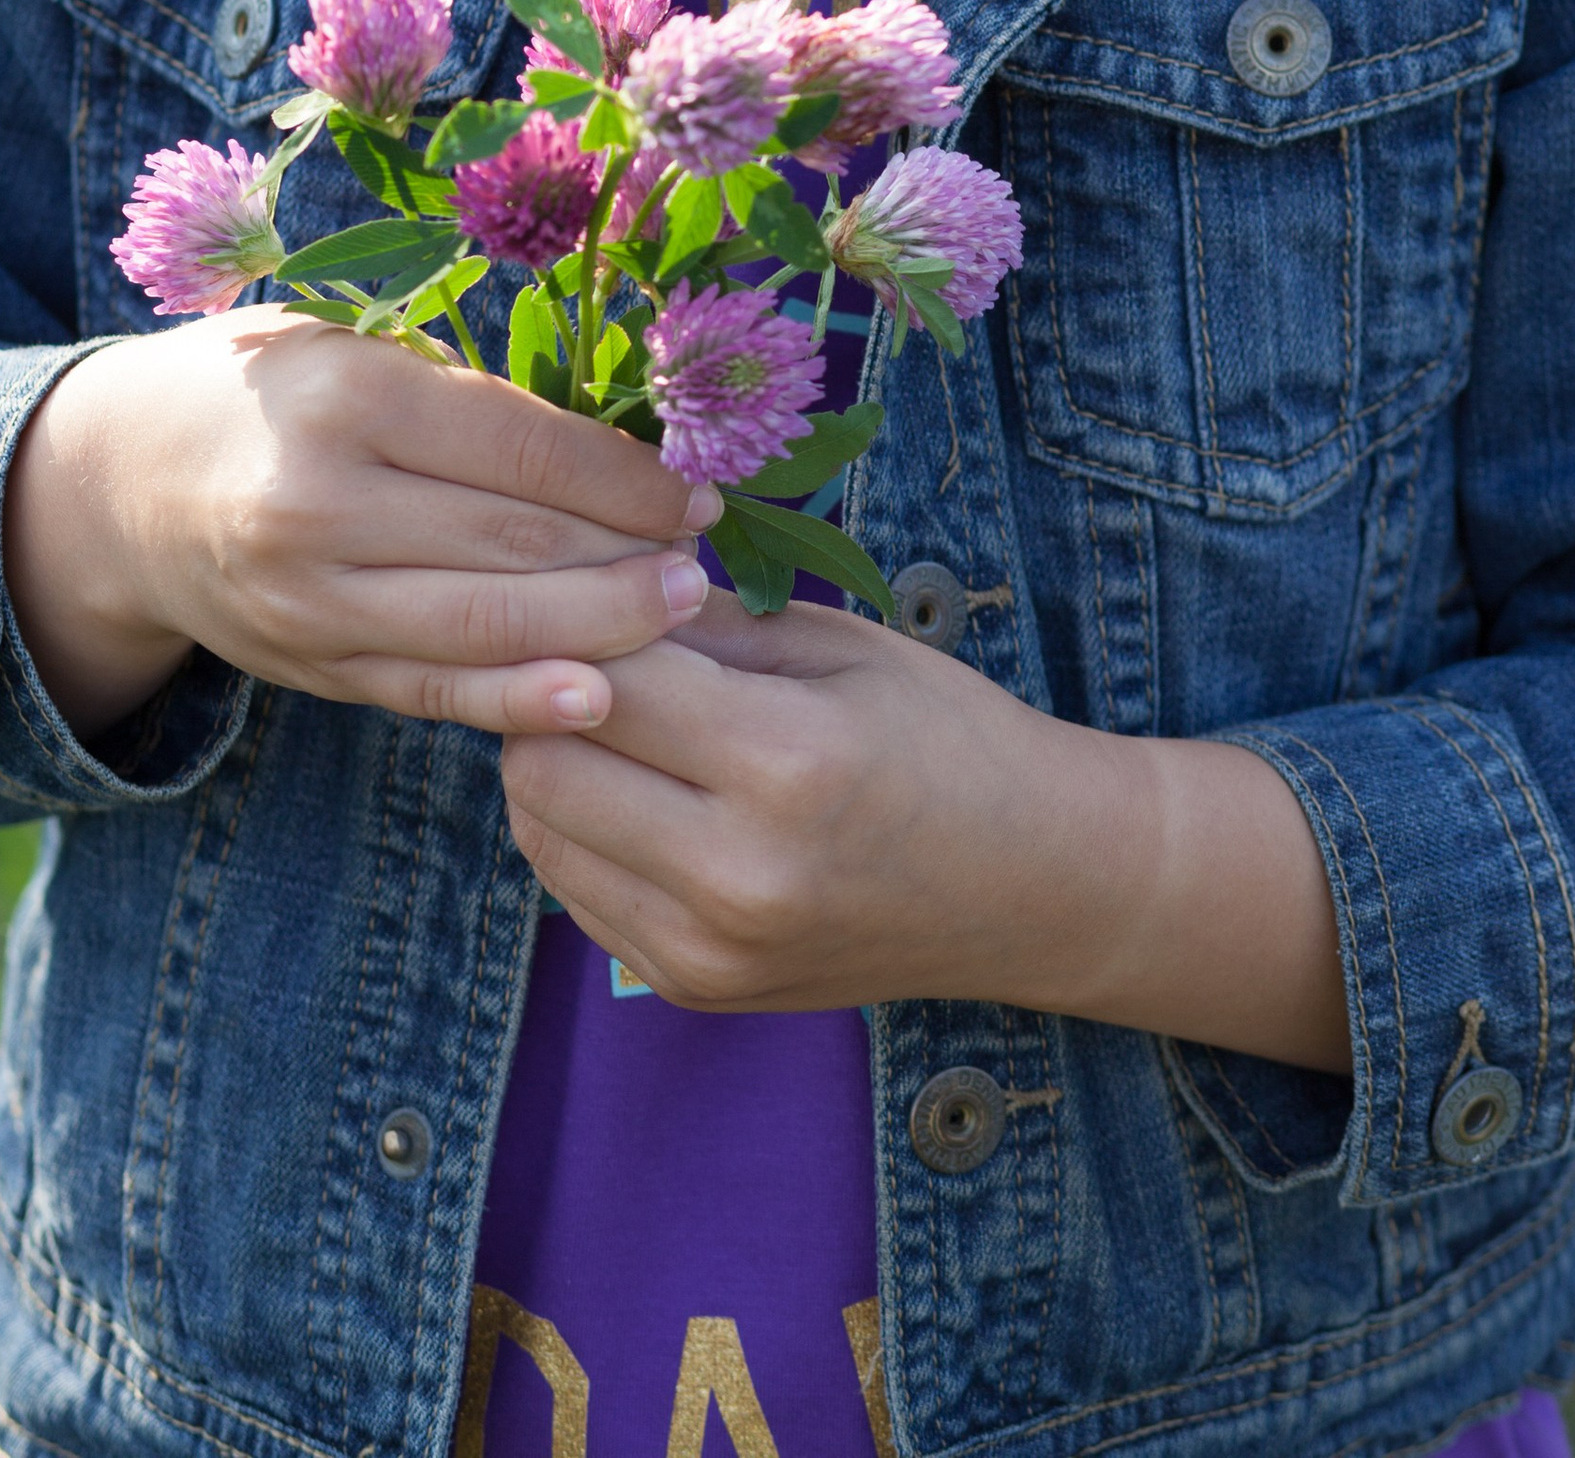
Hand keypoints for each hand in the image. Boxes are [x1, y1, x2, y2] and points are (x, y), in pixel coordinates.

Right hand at [3, 313, 717, 743]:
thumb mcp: (351, 348)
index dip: (621, 478)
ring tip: (680, 619)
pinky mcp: (310, 667)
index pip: (516, 447)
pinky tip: (594, 701)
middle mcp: (319, 505)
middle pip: (508, 546)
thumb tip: (615, 452)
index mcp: (343, 398)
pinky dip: (518, 701)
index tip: (696, 490)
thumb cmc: (266, 390)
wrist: (118, 484)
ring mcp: (309, 601)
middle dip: (626, 560)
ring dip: (596, 632)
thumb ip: (463, 398)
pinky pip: (430, 689)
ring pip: (480, 629)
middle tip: (708, 566)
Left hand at [497, 592, 1352, 1060]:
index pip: (601, 677)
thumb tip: (581, 587)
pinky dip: (582, 830)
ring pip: (539, 831)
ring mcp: (709, 949)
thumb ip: (703, 624)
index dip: (580, 619)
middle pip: (543, 761)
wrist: (1035, 888)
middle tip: (590, 646)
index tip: (593, 586)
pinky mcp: (694, 988)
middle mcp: (736, 874)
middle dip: (548, 690)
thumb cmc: (947, 737)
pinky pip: (577, 893)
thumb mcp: (839, 646)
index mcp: (786, 762)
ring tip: (616, 716)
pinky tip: (639, 789)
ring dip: (554, 760)